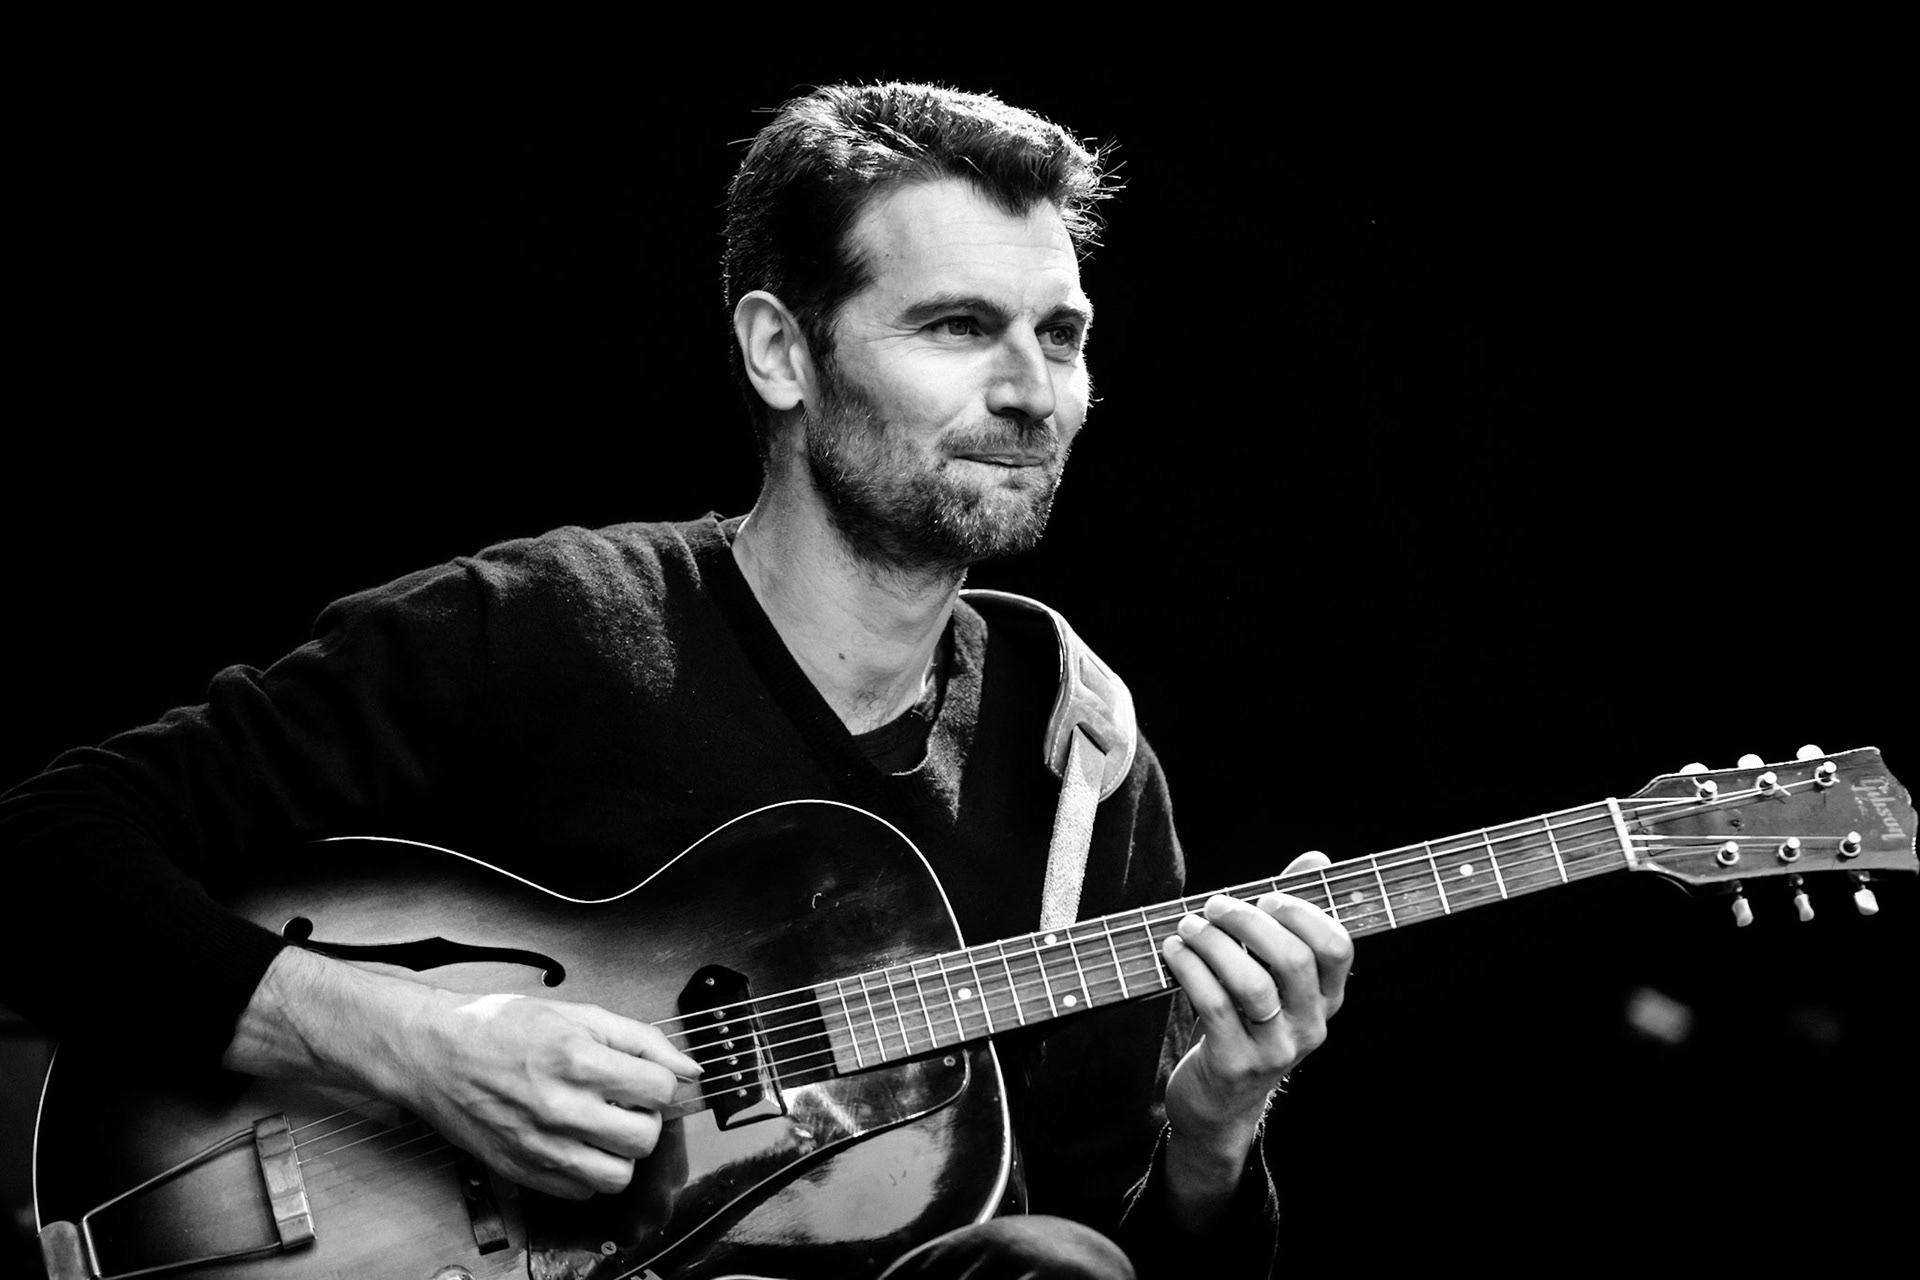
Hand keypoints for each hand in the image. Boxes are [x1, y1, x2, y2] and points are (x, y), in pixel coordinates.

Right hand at [389, 988, 701, 1198]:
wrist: (434, 1052)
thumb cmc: (499, 1027)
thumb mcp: (577, 1013)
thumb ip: (640, 1039)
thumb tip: (687, 1067)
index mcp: (578, 1060)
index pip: (660, 1090)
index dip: (659, 1082)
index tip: (645, 1079)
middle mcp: (561, 1108)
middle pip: (644, 1137)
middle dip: (644, 1118)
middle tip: (624, 1102)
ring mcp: (540, 1145)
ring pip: (617, 1175)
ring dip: (619, 1152)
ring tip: (602, 1126)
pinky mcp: (522, 1170)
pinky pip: (581, 1191)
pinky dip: (587, 1171)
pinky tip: (575, 1142)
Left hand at [1159, 852, 1351, 1180]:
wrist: (1220, 1101)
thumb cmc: (1245, 1020)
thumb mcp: (1271, 974)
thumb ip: (1291, 917)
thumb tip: (1317, 859)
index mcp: (1327, 999)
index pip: (1337, 947)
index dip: (1301, 912)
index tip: (1266, 896)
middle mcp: (1309, 1026)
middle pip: (1292, 960)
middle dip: (1248, 921)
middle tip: (1215, 905)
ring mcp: (1275, 1050)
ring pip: (1250, 983)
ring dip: (1213, 943)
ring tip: (1187, 925)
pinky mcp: (1235, 1065)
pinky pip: (1214, 1007)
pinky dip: (1190, 969)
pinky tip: (1173, 951)